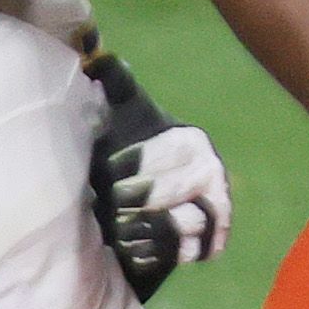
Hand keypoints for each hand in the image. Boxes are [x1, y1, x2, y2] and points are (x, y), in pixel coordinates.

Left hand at [87, 57, 229, 302]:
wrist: (140, 201)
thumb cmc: (129, 153)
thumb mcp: (122, 116)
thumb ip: (115, 84)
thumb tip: (96, 55)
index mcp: (190, 141)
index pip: (166, 153)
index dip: (134, 164)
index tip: (108, 173)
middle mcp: (210, 173)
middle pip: (170, 191)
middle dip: (132, 199)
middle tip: (106, 203)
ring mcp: (212, 210)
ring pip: (181, 224)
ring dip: (143, 229)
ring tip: (118, 229)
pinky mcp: (205, 243)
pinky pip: (185, 251)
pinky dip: (157, 253)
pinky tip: (132, 250)